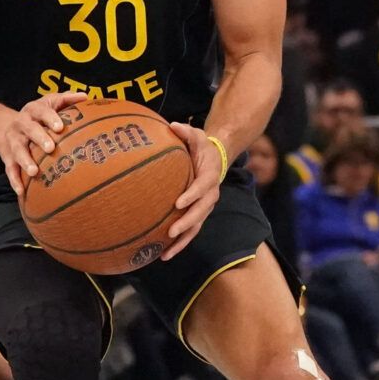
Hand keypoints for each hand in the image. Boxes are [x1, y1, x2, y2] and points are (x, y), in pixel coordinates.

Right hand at [0, 92, 88, 193]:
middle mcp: (21, 125)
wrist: (4, 127)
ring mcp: (13, 141)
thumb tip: (85, 96)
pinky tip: (22, 191)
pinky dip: (15, 180)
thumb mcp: (48, 103)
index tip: (60, 127)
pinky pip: (10, 169)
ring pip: (18, 150)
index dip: (50, 118)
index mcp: (33, 111)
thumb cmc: (37, 116)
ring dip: (25, 161)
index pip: (41, 111)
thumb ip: (66, 99)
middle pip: (29, 130)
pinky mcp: (8, 157)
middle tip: (51, 148)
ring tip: (34, 172)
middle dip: (39, 138)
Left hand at [161, 123, 223, 261]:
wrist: (215, 159)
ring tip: (165, 253)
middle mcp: (210, 194)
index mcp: (209, 176)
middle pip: (201, 212)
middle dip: (187, 223)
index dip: (192, 195)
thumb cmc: (201, 147)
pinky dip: (179, 244)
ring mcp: (205, 207)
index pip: (203, 186)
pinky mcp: (198, 215)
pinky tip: (163, 254)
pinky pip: (191, 232)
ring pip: (196, 227)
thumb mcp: (197, 135)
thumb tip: (173, 125)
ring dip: (182, 241)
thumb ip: (186, 131)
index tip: (178, 203)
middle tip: (171, 231)